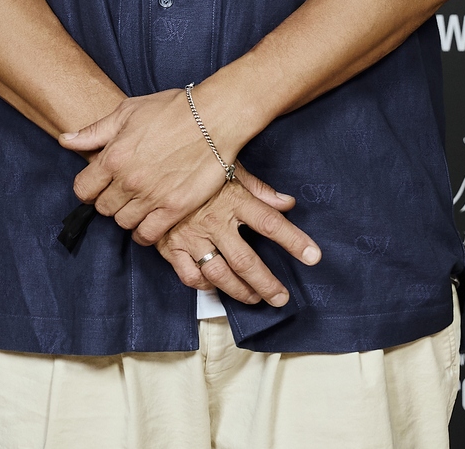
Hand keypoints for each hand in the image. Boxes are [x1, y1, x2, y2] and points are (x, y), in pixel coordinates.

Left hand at [60, 87, 234, 244]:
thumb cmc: (172, 109)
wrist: (214, 117)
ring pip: (123, 223)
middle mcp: (128, 181)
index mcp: (113, 157)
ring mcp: (152, 197)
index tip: (99, 184)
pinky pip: (148, 235)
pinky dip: (144, 233)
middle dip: (108, 200)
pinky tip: (149, 221)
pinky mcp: (174, 208)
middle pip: (102, 208)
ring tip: (137, 204)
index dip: (89, 188)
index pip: (83, 190)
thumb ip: (94, 132)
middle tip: (122, 191)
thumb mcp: (128, 111)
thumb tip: (65, 141)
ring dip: (127, 215)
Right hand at [157, 176, 321, 307]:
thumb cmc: (196, 165)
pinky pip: (190, 275)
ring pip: (220, 274)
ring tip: (255, 299)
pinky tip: (215, 286)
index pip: (271, 224)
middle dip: (267, 283)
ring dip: (240, 292)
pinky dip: (204, 285)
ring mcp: (191, 236)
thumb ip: (259, 189)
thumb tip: (287, 203)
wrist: (151, 165)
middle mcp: (215, 221)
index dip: (294, 241)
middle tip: (281, 298)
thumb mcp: (230, 166)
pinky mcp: (171, 246)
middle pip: (247, 261)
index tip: (313, 257)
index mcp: (234, 199)